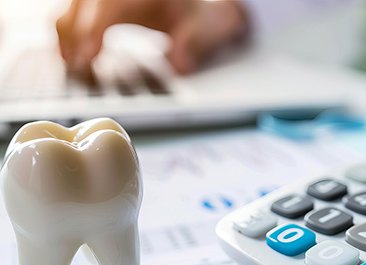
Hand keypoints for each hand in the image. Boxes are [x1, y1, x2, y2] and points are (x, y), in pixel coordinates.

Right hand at [56, 0, 247, 73]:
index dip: (93, 28)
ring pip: (73, 7)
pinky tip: (75, 56)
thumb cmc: (203, 15)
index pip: (108, 4)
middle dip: (74, 35)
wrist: (206, 7)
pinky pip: (77, 13)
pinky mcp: (104, 5)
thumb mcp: (208, 26)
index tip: (87, 56)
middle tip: (76, 69)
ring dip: (68, 35)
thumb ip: (195, 42)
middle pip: (83, 3)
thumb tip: (179, 64)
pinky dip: (72, 34)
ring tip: (73, 66)